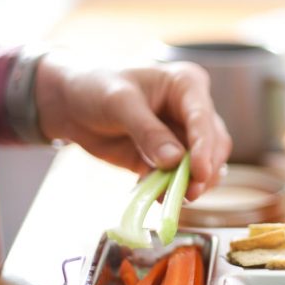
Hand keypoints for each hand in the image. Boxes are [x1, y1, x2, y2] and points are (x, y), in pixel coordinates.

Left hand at [34, 54, 231, 199]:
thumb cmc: (96, 86)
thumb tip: (174, 161)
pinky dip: (171, 190)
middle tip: (190, 193)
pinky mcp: (166, 159)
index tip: (200, 173)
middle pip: (213, 144)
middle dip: (204, 170)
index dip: (205, 147)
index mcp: (186, 85)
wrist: (71, 103)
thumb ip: (147, 131)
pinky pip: (176, 178)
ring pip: (201, 164)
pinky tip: (158, 197)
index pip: (204, 118)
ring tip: (174, 199)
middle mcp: (191, 110)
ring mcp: (180, 136)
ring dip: (191, 183)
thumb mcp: (119, 102)